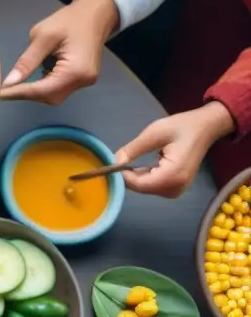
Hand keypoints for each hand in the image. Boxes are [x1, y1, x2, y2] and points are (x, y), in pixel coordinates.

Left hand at [0, 0, 119, 103]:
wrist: (96, 13)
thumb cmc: (70, 20)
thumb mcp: (43, 36)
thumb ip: (27, 61)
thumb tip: (9, 82)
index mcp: (76, 70)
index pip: (43, 90)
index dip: (20, 93)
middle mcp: (83, 81)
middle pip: (49, 96)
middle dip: (27, 94)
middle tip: (6, 88)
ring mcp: (85, 82)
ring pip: (53, 95)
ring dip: (34, 90)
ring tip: (18, 82)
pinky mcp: (82, 79)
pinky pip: (59, 88)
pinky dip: (44, 85)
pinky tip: (33, 76)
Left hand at [114, 101, 235, 197]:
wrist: (206, 127)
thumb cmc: (182, 126)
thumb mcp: (154, 133)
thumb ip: (133, 149)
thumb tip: (115, 161)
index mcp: (173, 175)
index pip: (139, 184)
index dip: (122, 176)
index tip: (111, 164)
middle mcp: (176, 187)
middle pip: (141, 188)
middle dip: (128, 176)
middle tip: (121, 158)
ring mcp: (177, 190)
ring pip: (145, 188)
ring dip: (135, 176)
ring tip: (134, 159)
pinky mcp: (175, 188)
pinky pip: (152, 186)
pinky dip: (144, 177)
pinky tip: (144, 165)